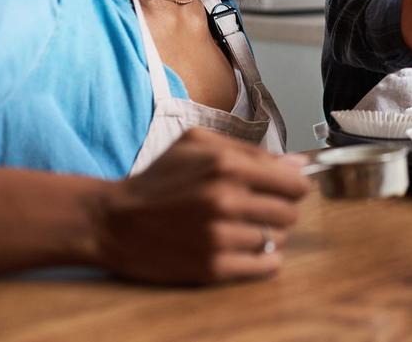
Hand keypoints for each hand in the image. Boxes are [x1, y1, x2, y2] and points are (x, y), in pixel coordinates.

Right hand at [91, 128, 310, 283]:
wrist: (112, 222)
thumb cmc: (159, 179)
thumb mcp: (198, 144)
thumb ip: (251, 150)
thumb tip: (299, 163)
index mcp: (227, 165)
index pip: (295, 183)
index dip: (293, 186)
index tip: (283, 190)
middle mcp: (226, 200)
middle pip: (290, 213)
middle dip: (280, 210)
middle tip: (259, 210)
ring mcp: (219, 236)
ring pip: (277, 239)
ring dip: (267, 235)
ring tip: (243, 228)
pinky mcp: (211, 267)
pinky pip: (266, 266)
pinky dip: (263, 260)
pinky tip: (245, 249)